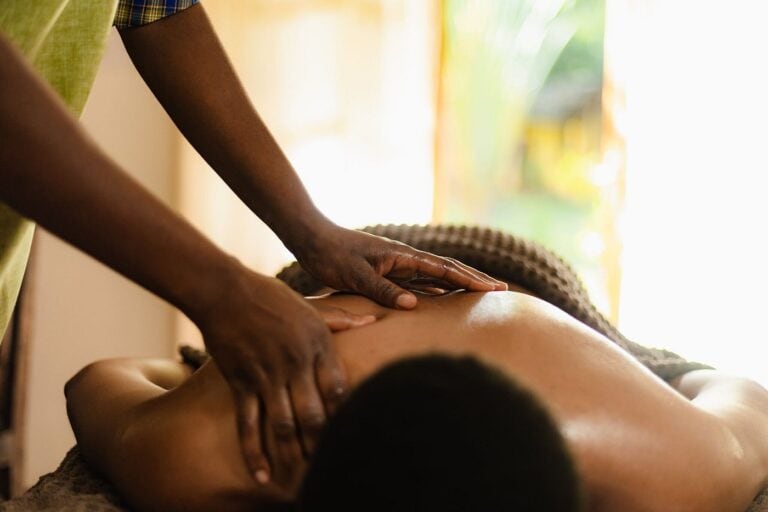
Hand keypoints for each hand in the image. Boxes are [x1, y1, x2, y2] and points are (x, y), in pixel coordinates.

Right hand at [192, 267, 371, 487]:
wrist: (225, 292)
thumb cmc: (271, 297)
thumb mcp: (311, 306)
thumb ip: (341, 318)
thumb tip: (373, 320)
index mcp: (317, 344)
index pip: (339, 389)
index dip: (347, 415)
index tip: (354, 434)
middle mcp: (295, 363)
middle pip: (314, 414)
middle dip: (324, 444)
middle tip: (332, 466)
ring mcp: (267, 375)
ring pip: (284, 425)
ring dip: (294, 455)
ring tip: (303, 480)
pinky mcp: (241, 382)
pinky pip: (248, 424)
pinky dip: (254, 452)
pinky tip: (263, 475)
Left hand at [291, 224, 506, 308]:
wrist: (312, 239)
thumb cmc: (331, 255)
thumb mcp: (355, 275)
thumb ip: (383, 289)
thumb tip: (413, 305)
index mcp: (402, 256)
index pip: (444, 269)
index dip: (470, 280)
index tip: (494, 289)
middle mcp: (405, 259)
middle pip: (447, 269)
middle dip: (474, 280)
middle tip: (501, 291)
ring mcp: (398, 265)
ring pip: (436, 276)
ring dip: (459, 284)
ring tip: (482, 294)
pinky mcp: (387, 271)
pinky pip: (419, 282)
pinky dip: (436, 290)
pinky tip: (444, 299)